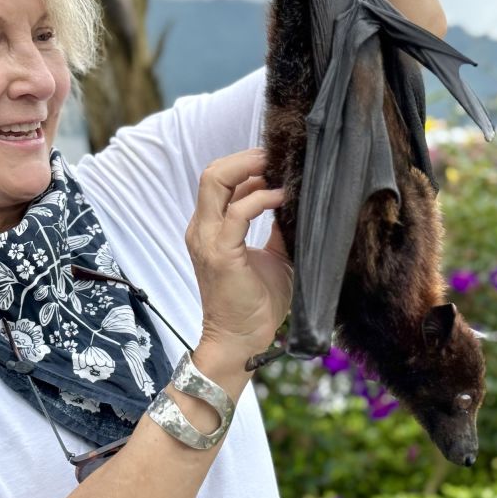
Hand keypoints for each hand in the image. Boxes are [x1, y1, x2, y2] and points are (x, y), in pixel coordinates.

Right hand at [185, 149, 292, 363]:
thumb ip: (276, 227)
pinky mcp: (221, 252)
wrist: (241, 339)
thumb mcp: (273, 255)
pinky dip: (261, 198)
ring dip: (250, 169)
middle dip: (245, 158)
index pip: (218, 180)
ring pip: (216, 181)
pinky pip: (238, 212)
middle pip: (211, 173)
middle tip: (275, 158)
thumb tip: (294, 200)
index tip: (275, 162)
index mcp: (209, 227)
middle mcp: (202, 228)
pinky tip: (282, 198)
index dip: (244, 165)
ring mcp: (208, 239)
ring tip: (278, 170)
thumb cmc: (256, 302)